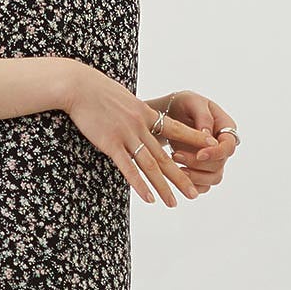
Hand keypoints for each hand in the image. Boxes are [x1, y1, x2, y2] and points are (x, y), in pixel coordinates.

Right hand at [64, 67, 214, 206]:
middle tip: (194, 194)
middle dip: (181, 177)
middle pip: (165, 157)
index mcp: (146, 114)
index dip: (194, 139)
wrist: (79, 86)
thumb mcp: (124, 98)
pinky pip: (128, 168)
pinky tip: (149, 198)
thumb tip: (139, 114)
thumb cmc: (98, 90)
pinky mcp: (111, 143)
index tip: (211, 148)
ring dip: (163, 187)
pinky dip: (140, 185)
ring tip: (173, 203)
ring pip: (150, 166)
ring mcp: (127, 135)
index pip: (177, 129)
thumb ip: (134, 111)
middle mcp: (141, 126)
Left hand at [146, 89, 237, 194]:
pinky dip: (192, 185)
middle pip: (219, 165)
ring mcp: (214, 160)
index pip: (228, 146)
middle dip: (197, 164)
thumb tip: (207, 135)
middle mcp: (223, 147)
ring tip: (176, 168)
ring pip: (213, 178)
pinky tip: (178, 176)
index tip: (199, 154)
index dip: (216, 153)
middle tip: (176, 155)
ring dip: (194, 177)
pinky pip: (203, 186)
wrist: (171, 114)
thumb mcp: (192, 101)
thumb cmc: (184, 105)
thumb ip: (203, 117)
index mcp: (226, 128)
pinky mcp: (203, 171)